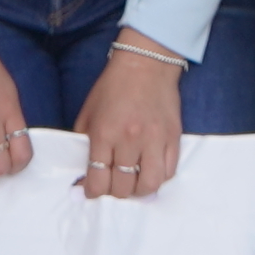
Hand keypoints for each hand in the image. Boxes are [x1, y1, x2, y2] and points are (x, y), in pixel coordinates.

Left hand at [80, 39, 188, 200]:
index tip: (92, 190)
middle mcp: (130, 140)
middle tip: (112, 185)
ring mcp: (154, 140)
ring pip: (149, 185)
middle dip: (114, 192)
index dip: (92, 192)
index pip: (98, 180)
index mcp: (104, 134)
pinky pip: (169, 172)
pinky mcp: (173, 138)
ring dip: (139, 191)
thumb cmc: (113, 87)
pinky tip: (150, 171)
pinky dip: (158, 177)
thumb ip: (83, 143)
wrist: (146, 63)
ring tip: (133, 184)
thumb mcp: (88, 113)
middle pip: (122, 187)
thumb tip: (82, 172)